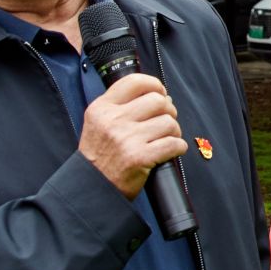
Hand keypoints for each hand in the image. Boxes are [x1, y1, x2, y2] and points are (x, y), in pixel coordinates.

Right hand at [78, 72, 185, 199]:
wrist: (92, 187)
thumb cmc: (99, 156)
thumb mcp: (98, 123)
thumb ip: (119, 106)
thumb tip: (158, 95)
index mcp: (102, 108)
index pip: (134, 82)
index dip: (154, 84)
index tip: (160, 93)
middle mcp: (113, 121)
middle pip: (157, 100)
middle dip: (168, 110)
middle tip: (165, 120)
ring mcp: (127, 139)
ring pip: (168, 122)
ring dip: (174, 131)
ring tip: (167, 138)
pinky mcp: (139, 157)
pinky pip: (173, 144)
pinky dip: (179, 147)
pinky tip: (172, 150)